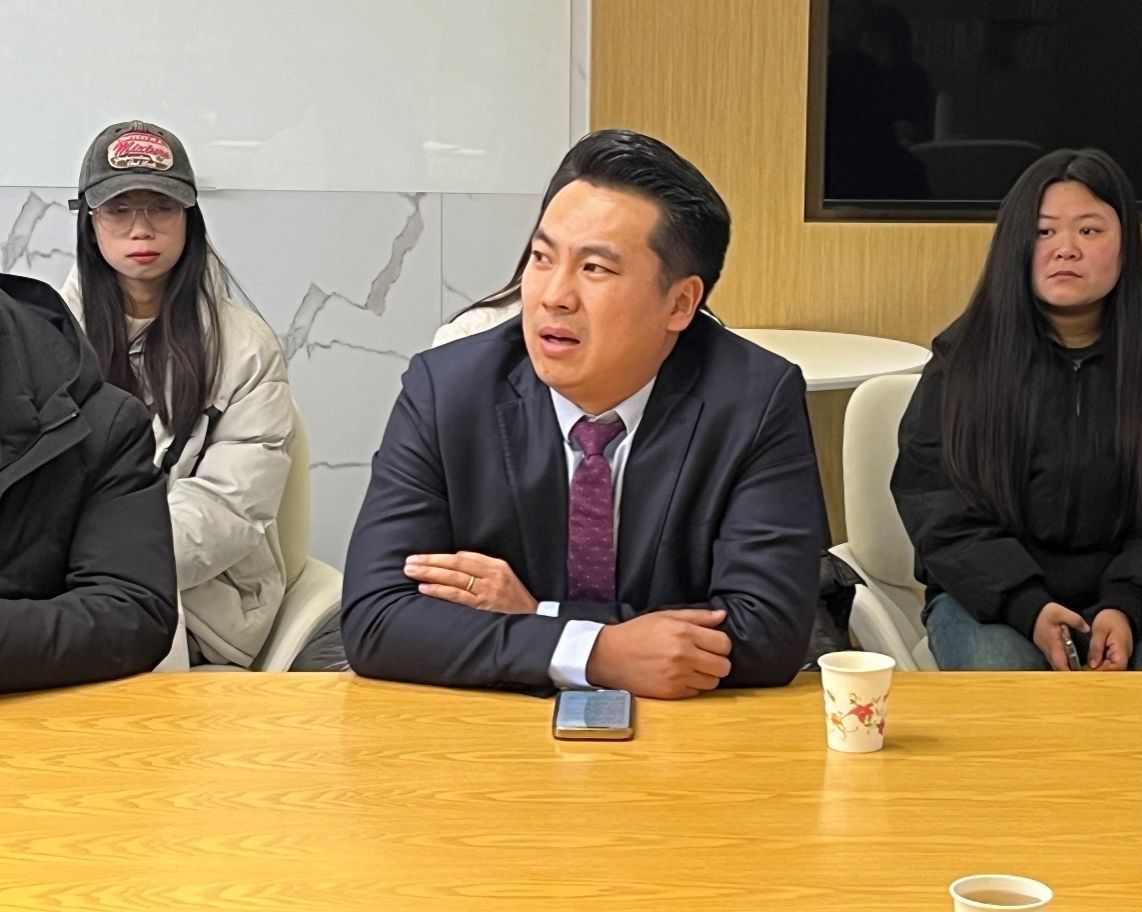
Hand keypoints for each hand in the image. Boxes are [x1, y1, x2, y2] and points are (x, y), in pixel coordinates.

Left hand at [403, 551, 537, 613]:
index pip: (462, 557)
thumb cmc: (515, 597)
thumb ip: (481, 569)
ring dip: (430, 574)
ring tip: (411, 572)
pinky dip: (440, 591)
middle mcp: (491, 575)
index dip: (439, 556)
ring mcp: (488, 590)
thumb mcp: (503, 576)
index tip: (421, 557)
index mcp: (496, 564)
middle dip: (430, 562)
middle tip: (409, 562)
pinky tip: (425, 588)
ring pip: (454, 579)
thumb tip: (453, 564)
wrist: (535, 618)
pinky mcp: (484, 606)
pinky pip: (458, 596)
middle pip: (455, 565)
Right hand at [585, 608, 731, 698]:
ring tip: (691, 668)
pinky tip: (679, 676)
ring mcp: (677, 676)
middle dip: (718, 662)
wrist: (610, 655)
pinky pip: (696, 692)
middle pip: (723, 666)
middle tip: (704, 657)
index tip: (712, 644)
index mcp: (684, 633)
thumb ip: (697, 616)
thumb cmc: (637, 632)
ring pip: (713, 682)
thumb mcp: (665, 616)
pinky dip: (692, 686)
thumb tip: (722, 616)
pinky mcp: (670, 692)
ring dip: (706, 675)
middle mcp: (683, 655)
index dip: (721, 644)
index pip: (724, 644)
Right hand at [1032, 601, 1088, 670]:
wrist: (1031, 614)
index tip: (1081, 675)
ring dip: (1067, 670)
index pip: (1060, 663)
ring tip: (1082, 672)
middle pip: (1059, 668)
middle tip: (1086, 675)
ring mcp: (1047, 652)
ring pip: (1057, 666)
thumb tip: (1086, 629)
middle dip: (1071, 673)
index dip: (1069, 672)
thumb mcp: (1060, 612)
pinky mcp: (1047, 650)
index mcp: (1053, 644)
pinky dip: (1064, 665)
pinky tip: (1074, 664)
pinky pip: (1056, 661)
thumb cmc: (1045, 614)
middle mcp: (1049, 651)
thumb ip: (1074, 619)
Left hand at [1087, 608, 1133, 670]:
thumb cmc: (1109, 619)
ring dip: (1098, 669)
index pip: (1116, 667)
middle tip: (1082, 672)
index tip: (1088, 672)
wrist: (1116, 612)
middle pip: (1113, 670)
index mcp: (1121, 649)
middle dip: (1098, 672)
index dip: (1103, 672)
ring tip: (1083, 669)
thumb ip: (1096, 647)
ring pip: (1110, 667)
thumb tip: (1092, 665)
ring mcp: (1119, 654)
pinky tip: (1088, 664)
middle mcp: (1123, 655)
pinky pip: (1108, 662)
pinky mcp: (1114, 653)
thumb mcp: (1099, 631)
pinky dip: (1099, 663)